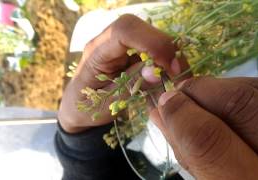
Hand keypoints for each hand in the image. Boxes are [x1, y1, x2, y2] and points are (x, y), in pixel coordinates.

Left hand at [58, 14, 184, 132]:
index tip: (170, 66)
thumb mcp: (107, 104)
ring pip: (149, 35)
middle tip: (179, 73)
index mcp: (96, 52)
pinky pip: (152, 47)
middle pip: (140, 28)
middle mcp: (108, 42)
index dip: (152, 43)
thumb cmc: (87, 108)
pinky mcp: (129, 51)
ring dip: (168, 54)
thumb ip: (130, 85)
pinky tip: (168, 77)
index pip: (124, 31)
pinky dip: (165, 61)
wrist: (78, 108)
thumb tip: (156, 72)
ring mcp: (119, 45)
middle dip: (164, 47)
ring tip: (176, 78)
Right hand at [151, 77, 257, 178]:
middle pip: (246, 107)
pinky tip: (238, 97)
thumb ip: (189, 154)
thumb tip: (162, 112)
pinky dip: (257, 87)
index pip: (212, 142)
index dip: (183, 115)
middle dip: (203, 90)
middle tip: (183, 91)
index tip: (166, 101)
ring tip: (207, 93)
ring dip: (230, 85)